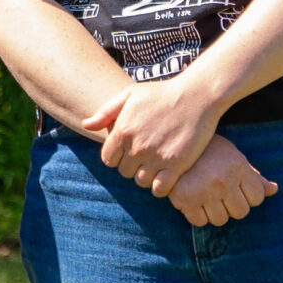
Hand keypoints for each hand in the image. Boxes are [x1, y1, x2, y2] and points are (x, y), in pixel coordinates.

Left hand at [83, 78, 221, 195]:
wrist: (196, 96)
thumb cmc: (162, 93)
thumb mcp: (130, 95)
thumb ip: (106, 112)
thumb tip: (87, 125)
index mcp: (123, 130)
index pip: (108, 159)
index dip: (117, 157)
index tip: (128, 152)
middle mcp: (137, 146)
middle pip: (125, 171)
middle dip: (132, 166)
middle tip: (145, 158)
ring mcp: (156, 157)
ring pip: (141, 181)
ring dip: (147, 176)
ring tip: (156, 166)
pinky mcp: (176, 165)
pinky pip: (160, 189)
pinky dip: (160, 187)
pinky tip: (166, 177)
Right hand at [163, 134, 278, 225]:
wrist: (172, 142)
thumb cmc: (208, 150)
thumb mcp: (233, 156)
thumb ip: (253, 176)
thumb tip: (274, 190)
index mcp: (238, 167)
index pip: (257, 198)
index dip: (247, 195)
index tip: (235, 187)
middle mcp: (223, 180)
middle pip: (240, 212)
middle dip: (232, 205)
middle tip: (219, 193)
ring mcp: (204, 190)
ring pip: (220, 219)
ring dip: (214, 212)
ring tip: (206, 196)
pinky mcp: (185, 199)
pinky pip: (199, 221)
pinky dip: (197, 215)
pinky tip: (193, 200)